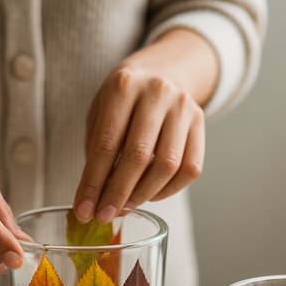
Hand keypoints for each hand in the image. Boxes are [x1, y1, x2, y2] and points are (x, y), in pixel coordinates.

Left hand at [72, 31, 216, 223]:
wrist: (163, 70)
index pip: (106, 143)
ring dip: (144, 195)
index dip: (94, 183)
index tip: (84, 211)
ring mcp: (183, 107)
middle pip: (138, 156)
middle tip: (105, 216)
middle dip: (118, 194)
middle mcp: (157, 92)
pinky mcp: (200, 123)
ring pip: (167, 166)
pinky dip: (168, 190)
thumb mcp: (101, 112)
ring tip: (126, 206)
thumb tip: (95, 200)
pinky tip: (150, 194)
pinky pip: (189, 169)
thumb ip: (97, 151)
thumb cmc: (124, 100)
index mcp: (124, 85)